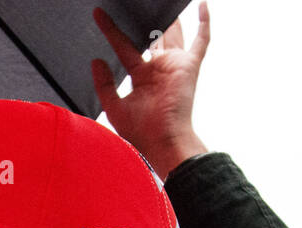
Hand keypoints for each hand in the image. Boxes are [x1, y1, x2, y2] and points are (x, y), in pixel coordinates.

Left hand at [91, 2, 209, 179]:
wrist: (163, 141)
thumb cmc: (141, 132)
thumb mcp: (114, 108)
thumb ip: (104, 85)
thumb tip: (97, 60)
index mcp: (141, 77)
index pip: (124, 47)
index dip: (112, 31)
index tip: (99, 16)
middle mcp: (158, 69)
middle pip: (151, 38)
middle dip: (143, 21)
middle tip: (133, 4)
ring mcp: (175, 65)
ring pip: (173, 34)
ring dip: (170, 19)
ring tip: (160, 2)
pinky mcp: (189, 66)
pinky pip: (201, 41)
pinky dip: (204, 23)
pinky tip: (203, 5)